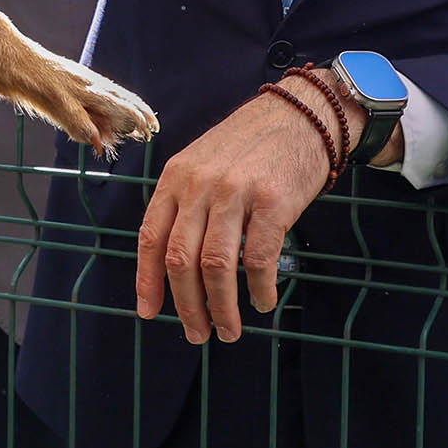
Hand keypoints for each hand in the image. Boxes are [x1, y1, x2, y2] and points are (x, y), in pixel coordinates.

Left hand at [134, 81, 359, 344]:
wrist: (300, 113)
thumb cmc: (250, 145)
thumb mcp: (203, 162)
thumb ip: (187, 203)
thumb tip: (174, 263)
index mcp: (176, 177)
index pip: (151, 236)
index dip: (147, 280)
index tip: (148, 312)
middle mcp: (200, 184)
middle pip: (181, 259)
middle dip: (186, 305)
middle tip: (198, 333)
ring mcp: (236, 192)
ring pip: (217, 266)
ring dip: (222, 308)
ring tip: (229, 331)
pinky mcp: (274, 202)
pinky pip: (259, 259)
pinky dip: (259, 289)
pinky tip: (263, 302)